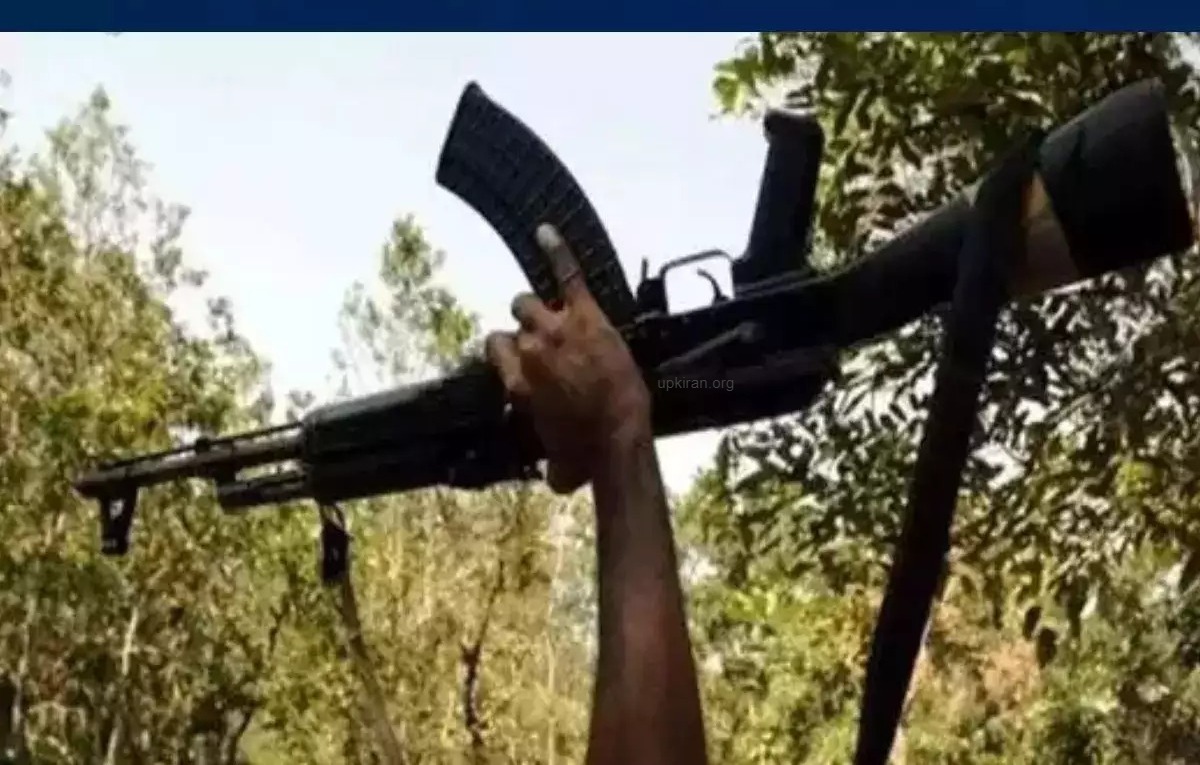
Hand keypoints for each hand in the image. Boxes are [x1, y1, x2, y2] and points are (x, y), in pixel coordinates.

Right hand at [485, 224, 650, 493]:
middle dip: (529, 329)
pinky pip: (566, 275)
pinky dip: (556, 251)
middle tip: (553, 343)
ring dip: (540, 308)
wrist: (617, 439)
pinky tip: (546, 231)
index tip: (524, 359)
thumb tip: (553, 479)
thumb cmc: (586, 456)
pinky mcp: (586, 318)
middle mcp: (528, 351)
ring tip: (558, 316)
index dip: (509, 351)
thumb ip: (549, 461)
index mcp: (515, 382)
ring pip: (529, 302)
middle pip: (516, 322)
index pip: (495, 346)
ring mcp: (556, 330)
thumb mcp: (557, 463)